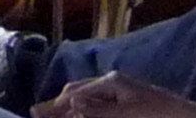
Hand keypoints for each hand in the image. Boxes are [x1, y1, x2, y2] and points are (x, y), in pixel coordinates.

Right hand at [36, 76, 195, 117]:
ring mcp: (123, 93)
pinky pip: (101, 105)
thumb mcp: (128, 115)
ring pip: (89, 99)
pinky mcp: (130, 104)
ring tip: (55, 114)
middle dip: (59, 104)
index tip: (34, 112)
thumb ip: (98, 112)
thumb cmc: (161, 115)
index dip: (55, 105)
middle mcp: (114, 84)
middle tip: (38, 113)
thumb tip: (71, 105)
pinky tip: (82, 114)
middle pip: (79, 92)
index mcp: (112, 82)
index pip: (76, 94)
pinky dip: (88, 109)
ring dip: (72, 107)